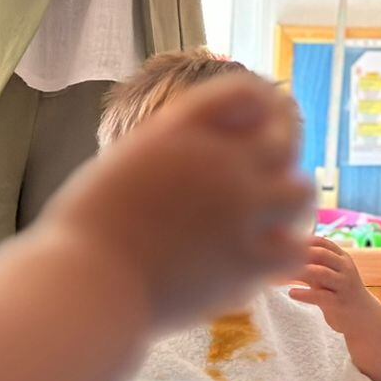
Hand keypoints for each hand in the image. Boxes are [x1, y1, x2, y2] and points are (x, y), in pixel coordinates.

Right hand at [40, 73, 310, 330]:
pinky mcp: (247, 259)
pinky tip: (262, 261)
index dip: (259, 108)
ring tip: (268, 221)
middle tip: (258, 184)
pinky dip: (283, 254)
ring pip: (300, 191)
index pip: (246, 93)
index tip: (256, 127)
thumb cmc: (86, 232)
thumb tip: (222, 134)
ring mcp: (241, 209)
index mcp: (184, 131)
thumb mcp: (126, 163)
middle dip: (274, 160)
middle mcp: (221, 162)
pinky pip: (294, 249)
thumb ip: (175, 143)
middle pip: (282, 141)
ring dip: (287, 204)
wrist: (80, 287)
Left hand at [286, 235, 376, 336]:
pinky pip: (320, 296)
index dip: (303, 241)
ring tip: (281, 274)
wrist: (362, 316)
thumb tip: (287, 255)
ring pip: (321, 272)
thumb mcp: (330, 275)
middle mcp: (345, 268)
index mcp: (343, 258)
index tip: (284, 242)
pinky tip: (291, 293)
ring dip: (300, 271)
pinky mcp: (339, 303)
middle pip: (321, 254)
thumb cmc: (340, 293)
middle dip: (299, 253)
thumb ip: (314, 265)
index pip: (324, 243)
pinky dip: (304, 294)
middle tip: (278, 256)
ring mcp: (343, 285)